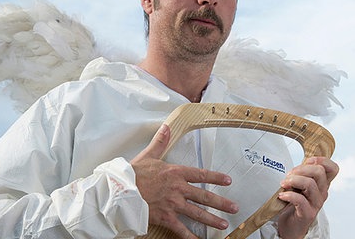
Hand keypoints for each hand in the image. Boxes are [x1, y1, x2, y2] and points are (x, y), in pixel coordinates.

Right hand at [131, 124, 238, 238]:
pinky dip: (190, 237)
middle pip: (204, 196)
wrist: (120, 190)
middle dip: (221, 203)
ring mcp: (173, 204)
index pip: (201, 175)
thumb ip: (160, 142)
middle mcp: (178, 188)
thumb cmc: (132, 174)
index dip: (216, 178)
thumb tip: (166, 127)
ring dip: (212, 219)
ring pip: (197, 213)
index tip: (228, 181)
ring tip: (224, 224)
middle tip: (234, 208)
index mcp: (175, 172)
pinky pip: (181, 229)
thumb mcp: (148, 155)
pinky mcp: (165, 217)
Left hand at [276, 157, 338, 238]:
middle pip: (319, 172)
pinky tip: (282, 196)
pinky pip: (300, 199)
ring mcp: (316, 203)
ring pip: (309, 184)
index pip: (333, 169)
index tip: (308, 161)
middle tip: (289, 175)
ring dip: (293, 180)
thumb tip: (302, 162)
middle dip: (301, 169)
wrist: (291, 226)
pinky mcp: (307, 213)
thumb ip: (303, 174)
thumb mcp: (300, 185)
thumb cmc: (294, 204)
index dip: (322, 160)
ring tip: (283, 184)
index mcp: (322, 185)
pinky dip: (289, 195)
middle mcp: (322, 193)